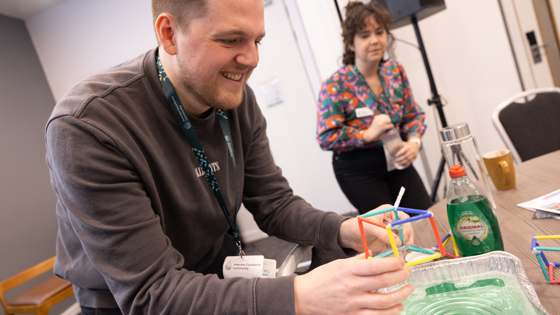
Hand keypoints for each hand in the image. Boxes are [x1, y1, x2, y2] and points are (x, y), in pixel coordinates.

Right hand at [294, 255, 413, 314]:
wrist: (303, 298)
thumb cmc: (320, 280)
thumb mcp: (338, 264)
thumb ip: (358, 260)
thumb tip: (377, 256)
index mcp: (348, 271)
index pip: (376, 265)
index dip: (393, 263)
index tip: (401, 260)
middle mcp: (351, 287)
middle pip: (383, 282)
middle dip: (400, 276)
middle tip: (407, 272)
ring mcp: (353, 304)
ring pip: (384, 301)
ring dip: (400, 295)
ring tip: (408, 289)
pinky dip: (391, 312)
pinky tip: (398, 306)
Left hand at [338, 205, 413, 252]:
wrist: (349, 236)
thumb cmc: (357, 226)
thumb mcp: (370, 227)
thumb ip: (383, 233)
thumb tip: (398, 242)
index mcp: (389, 212)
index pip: (404, 218)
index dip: (406, 227)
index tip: (404, 237)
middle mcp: (392, 221)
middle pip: (406, 229)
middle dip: (407, 238)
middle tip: (405, 246)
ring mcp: (391, 232)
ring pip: (404, 238)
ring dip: (405, 245)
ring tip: (402, 252)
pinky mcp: (389, 242)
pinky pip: (398, 246)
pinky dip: (400, 250)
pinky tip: (400, 254)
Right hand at [363, 114, 392, 142]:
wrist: (370, 134)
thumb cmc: (374, 129)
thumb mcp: (376, 122)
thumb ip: (381, 120)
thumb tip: (389, 119)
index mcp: (377, 117)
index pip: (385, 115)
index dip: (386, 118)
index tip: (386, 121)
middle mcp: (379, 119)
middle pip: (387, 117)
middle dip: (388, 120)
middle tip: (387, 124)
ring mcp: (381, 123)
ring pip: (389, 120)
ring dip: (390, 123)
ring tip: (388, 126)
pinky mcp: (383, 127)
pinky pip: (391, 125)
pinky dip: (391, 127)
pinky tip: (388, 129)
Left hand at [395, 140, 419, 167]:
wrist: (415, 146)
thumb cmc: (407, 145)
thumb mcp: (403, 143)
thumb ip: (397, 146)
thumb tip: (391, 151)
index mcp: (408, 147)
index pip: (404, 150)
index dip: (400, 153)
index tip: (396, 155)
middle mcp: (412, 151)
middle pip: (406, 156)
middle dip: (400, 159)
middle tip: (396, 160)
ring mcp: (414, 155)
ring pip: (408, 160)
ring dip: (402, 162)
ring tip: (398, 163)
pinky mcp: (414, 158)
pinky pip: (410, 162)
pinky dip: (405, 164)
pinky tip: (402, 164)